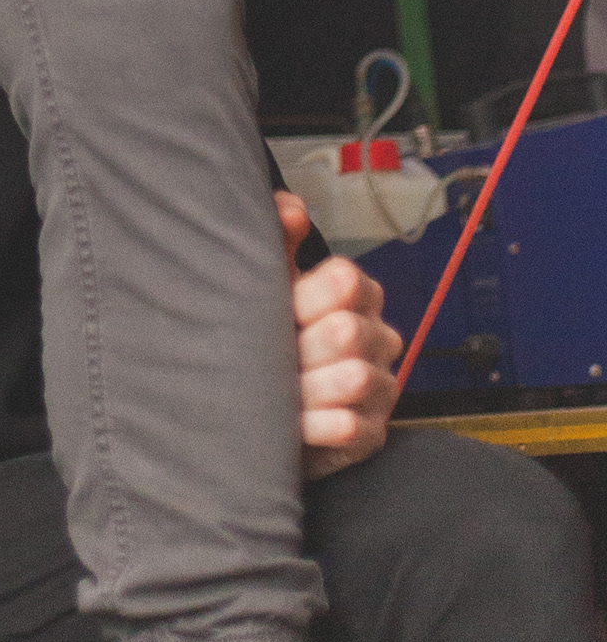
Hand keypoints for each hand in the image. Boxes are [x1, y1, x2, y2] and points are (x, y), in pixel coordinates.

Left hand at [277, 192, 401, 478]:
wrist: (262, 407)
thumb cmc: (268, 336)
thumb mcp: (270, 283)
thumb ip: (279, 242)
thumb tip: (290, 208)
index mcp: (357, 295)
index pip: (347, 280)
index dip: (306, 295)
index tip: (284, 307)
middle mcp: (378, 337)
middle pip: (347, 330)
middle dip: (302, 344)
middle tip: (275, 353)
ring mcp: (380, 386)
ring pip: (353, 378)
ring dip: (305, 386)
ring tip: (280, 388)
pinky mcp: (373, 434)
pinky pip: (350, 427)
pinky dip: (315, 425)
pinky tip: (294, 422)